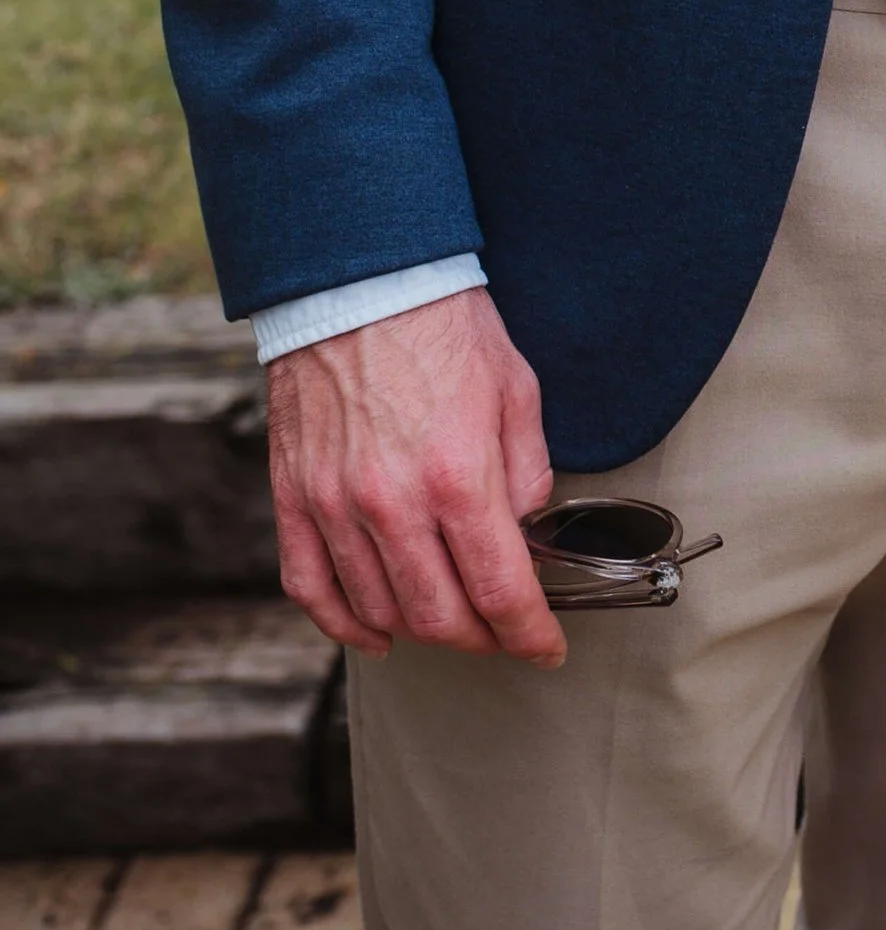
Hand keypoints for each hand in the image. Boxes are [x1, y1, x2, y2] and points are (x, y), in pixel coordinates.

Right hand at [266, 288, 565, 666]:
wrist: (359, 280)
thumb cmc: (443, 325)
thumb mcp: (517, 389)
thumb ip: (527, 470)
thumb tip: (524, 530)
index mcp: (458, 475)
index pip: (500, 590)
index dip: (529, 634)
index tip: (546, 649)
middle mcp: (392, 502)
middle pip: (440, 616)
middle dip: (483, 639)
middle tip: (503, 635)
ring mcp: (336, 505)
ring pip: (380, 610)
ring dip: (423, 631)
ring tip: (452, 624)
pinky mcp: (294, 497)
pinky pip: (311, 588)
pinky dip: (345, 624)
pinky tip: (375, 632)